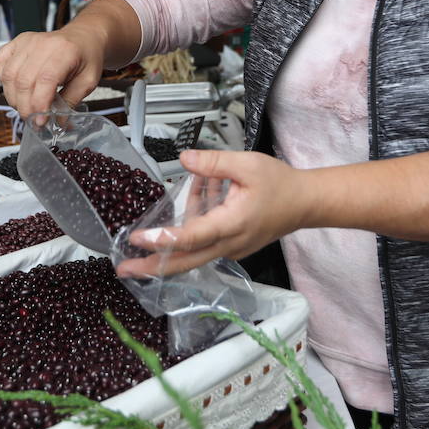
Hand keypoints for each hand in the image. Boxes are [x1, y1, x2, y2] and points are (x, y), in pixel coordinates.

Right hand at [0, 25, 104, 119]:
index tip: (40, 121)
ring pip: (9, 75)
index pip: (45, 80)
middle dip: (26, 107)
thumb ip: (71, 102)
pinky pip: (0, 63)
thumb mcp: (88, 81)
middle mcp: (42, 43)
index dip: (39, 104)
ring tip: (26, 107)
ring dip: (14, 98)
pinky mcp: (16, 42)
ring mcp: (27, 42)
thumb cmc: (86, 57)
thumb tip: (57, 123)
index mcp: (65, 51)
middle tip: (33, 119)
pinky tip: (16, 89)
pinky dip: (3, 81)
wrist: (82, 37)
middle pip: (24, 80)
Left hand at [116, 149, 310, 277]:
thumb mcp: (247, 164)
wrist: (305, 203)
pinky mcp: (231, 246)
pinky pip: (204, 239)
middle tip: (124, 269)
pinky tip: (204, 188)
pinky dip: (194, 221)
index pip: (191, 238)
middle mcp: (229, 244)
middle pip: (185, 261)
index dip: (162, 241)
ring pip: (192, 249)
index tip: (138, 240)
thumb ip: (213, 162)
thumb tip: (184, 159)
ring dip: (176, 230)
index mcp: (231, 225)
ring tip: (189, 190)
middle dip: (152, 266)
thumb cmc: (280, 185)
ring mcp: (230, 249)